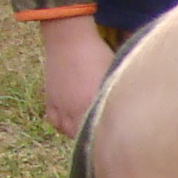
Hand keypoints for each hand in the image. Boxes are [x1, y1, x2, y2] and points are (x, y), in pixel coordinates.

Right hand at [38, 15, 115, 138]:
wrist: (69, 40)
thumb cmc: (97, 54)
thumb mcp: (113, 75)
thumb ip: (117, 94)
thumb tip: (128, 106)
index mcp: (94, 103)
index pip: (101, 130)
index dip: (109, 136)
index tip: (118, 137)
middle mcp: (75, 108)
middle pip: (82, 134)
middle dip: (93, 137)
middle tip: (103, 135)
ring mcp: (60, 104)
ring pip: (66, 130)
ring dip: (76, 132)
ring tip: (87, 129)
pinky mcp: (50, 99)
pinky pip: (53, 120)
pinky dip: (61, 125)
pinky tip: (69, 123)